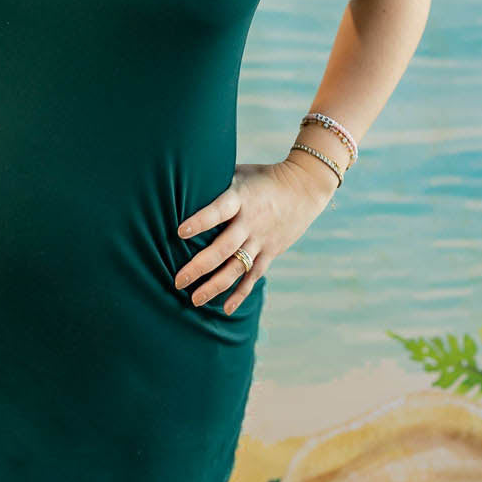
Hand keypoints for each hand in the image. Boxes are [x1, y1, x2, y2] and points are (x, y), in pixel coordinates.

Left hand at [174, 155, 336, 313]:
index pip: (218, 211)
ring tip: (195, 300)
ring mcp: (261, 239)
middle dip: (200, 266)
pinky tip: (226, 308)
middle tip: (178, 281)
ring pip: (236, 267)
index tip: (180, 232)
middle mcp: (250, 222)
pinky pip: (254, 275)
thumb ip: (215, 181)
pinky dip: (240, 293)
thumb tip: (181, 180)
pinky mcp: (270, 251)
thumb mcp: (238, 173)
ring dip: (215, 285)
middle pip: (224, 248)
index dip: (200, 221)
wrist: (303, 188)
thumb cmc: (262, 177)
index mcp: (240, 198)